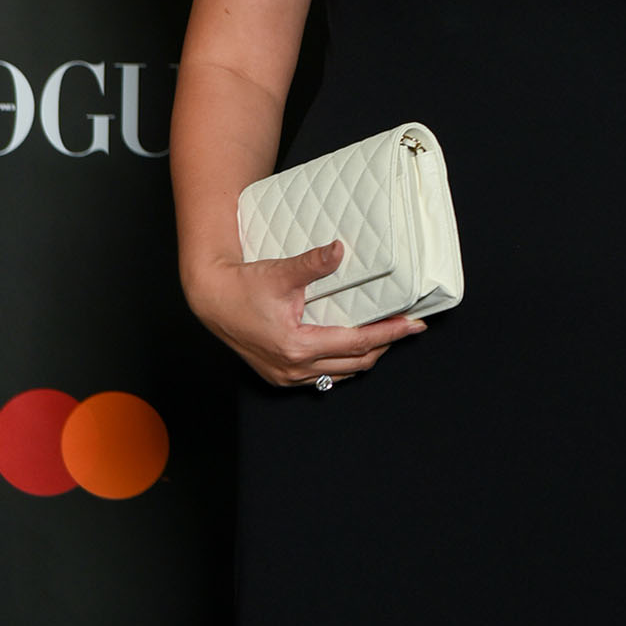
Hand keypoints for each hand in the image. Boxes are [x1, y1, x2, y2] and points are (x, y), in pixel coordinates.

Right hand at [187, 241, 425, 387]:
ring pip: (339, 373)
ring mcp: (285, 376)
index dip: (389, 332)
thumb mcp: (281, 273)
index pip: (357, 343)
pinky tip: (353, 348)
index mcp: (297, 346)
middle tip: (407, 328)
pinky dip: (342, 363)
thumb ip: (314, 263)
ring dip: (364, 357)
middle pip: (354, 363)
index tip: (413, 324)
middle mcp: (293, 368)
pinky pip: (322, 376)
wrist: (211, 299)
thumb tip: (339, 249)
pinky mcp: (279, 375)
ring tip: (386, 336)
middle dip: (384, 345)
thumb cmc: (243, 287)